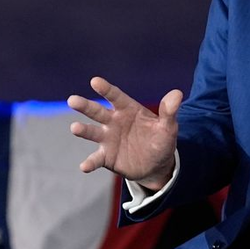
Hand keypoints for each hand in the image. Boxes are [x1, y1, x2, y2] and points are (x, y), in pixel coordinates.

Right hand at [67, 77, 181, 187]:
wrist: (156, 165)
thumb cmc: (160, 140)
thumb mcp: (168, 127)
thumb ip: (169, 112)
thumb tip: (177, 94)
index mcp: (127, 110)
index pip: (115, 97)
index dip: (105, 89)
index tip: (95, 81)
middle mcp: (113, 122)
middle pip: (97, 112)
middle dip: (85, 106)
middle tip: (72, 100)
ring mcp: (107, 139)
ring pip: (92, 132)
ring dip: (83, 130)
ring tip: (75, 128)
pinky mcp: (106, 157)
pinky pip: (96, 159)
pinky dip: (89, 163)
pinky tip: (84, 167)